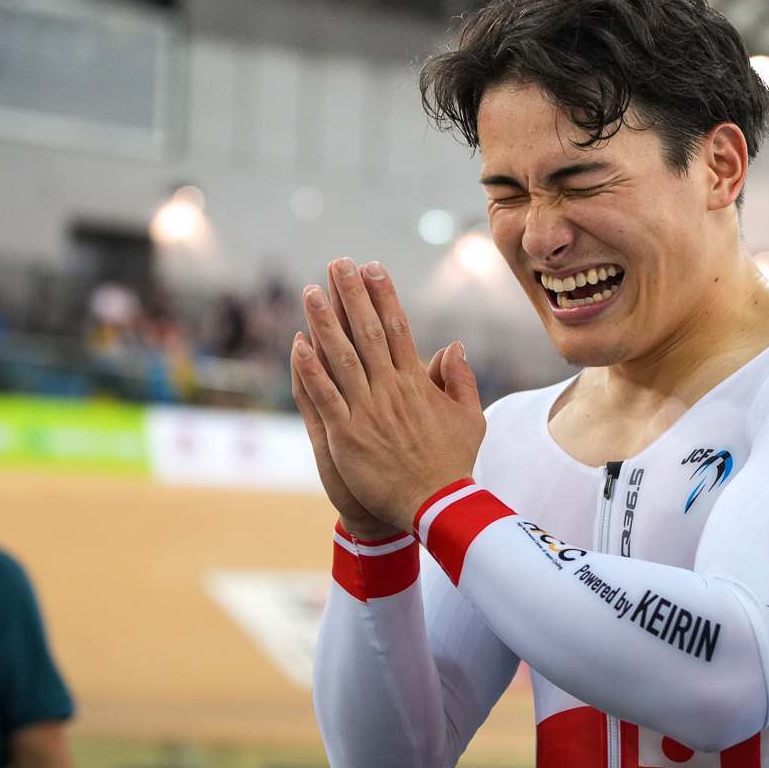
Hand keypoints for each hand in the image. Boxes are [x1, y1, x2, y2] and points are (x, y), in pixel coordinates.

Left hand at [291, 259, 483, 531]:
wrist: (436, 505)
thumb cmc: (452, 463)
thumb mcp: (470, 418)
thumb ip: (459, 380)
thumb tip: (453, 345)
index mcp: (417, 383)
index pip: (398, 328)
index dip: (383, 295)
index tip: (372, 268)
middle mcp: (391, 390)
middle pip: (367, 332)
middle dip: (351, 294)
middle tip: (338, 263)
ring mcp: (367, 412)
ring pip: (341, 358)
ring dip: (324, 322)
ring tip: (311, 291)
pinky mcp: (346, 436)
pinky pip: (324, 396)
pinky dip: (310, 370)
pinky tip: (298, 344)